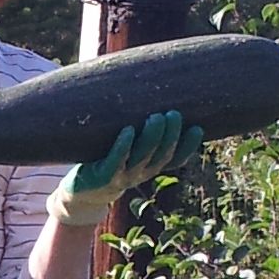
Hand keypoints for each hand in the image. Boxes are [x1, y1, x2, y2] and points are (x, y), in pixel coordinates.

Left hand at [51, 112, 203, 227]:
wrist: (81, 192)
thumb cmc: (104, 160)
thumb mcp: (125, 147)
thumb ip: (137, 126)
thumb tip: (144, 86)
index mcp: (150, 167)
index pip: (175, 159)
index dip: (188, 147)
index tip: (198, 128)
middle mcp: (140, 173)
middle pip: (160, 156)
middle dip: (170, 135)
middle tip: (173, 114)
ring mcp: (122, 176)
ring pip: (141, 158)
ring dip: (151, 138)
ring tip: (156, 118)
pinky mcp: (102, 176)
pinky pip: (115, 162)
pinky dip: (123, 146)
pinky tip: (128, 131)